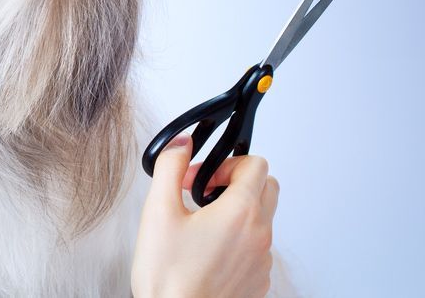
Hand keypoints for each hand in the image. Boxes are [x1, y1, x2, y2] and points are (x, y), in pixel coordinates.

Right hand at [131, 134, 278, 297]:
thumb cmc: (168, 277)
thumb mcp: (157, 211)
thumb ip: (170, 167)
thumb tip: (181, 144)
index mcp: (239, 212)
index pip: (256, 164)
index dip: (226, 163)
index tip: (202, 178)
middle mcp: (260, 235)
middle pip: (267, 188)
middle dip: (237, 182)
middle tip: (205, 194)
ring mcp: (262, 261)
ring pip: (262, 219)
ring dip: (237, 212)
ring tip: (201, 226)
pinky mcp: (258, 281)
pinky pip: (257, 248)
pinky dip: (238, 240)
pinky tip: (207, 251)